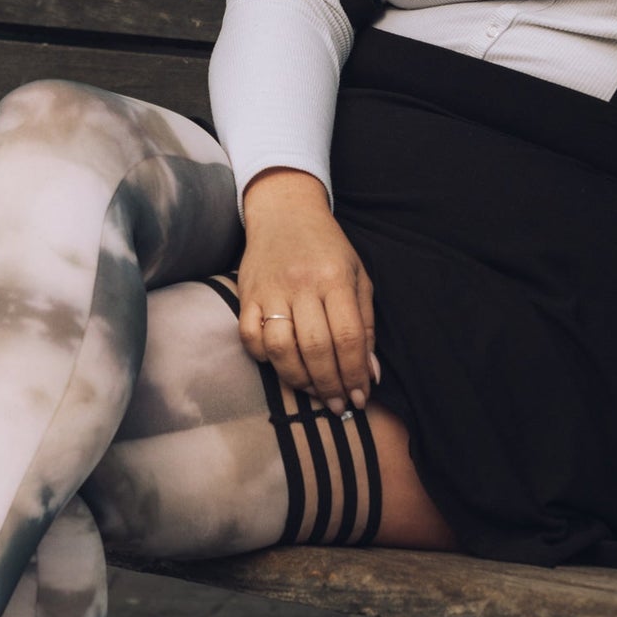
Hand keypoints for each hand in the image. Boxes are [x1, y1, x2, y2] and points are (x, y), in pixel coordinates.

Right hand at [238, 168, 377, 411]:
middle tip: (339, 405)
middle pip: (317, 348)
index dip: (355, 373)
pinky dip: (264, 358)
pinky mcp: (246, 295)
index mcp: (335, 278)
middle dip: (330, 385)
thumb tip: (370, 373)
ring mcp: (271, 291)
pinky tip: (281, 364)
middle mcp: (302, 284)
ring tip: (314, 391)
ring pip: (281, 349)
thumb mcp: (358, 277)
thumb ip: (366, 324)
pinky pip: (250, 338)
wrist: (285, 211)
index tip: (360, 397)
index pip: (348, 337)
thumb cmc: (327, 249)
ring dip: (299, 379)